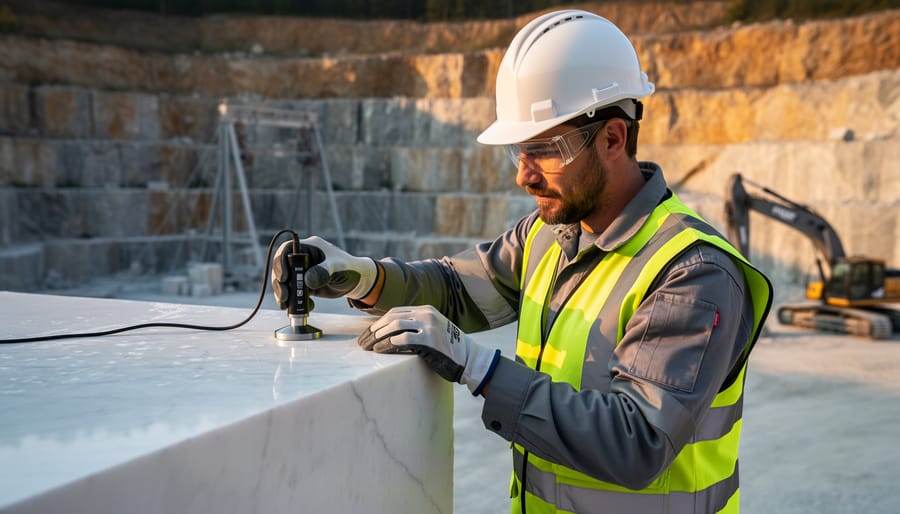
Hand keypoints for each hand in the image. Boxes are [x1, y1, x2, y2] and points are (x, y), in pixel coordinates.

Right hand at [271, 236, 377, 307]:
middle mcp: (303, 258)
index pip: (287, 249)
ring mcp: (302, 272)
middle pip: (281, 267)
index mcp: (310, 247)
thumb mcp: (338, 268)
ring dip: (283, 294)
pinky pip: (293, 292)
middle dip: (279, 282)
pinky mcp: (303, 285)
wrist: (356, 282)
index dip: (281, 262)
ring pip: (284, 281)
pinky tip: (303, 308)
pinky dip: (293, 301)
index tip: (284, 277)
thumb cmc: (349, 269)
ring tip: (288, 305)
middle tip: (284, 297)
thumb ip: (324, 271)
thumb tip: (308, 280)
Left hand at [358, 305, 500, 395]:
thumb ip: (415, 327)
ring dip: (377, 337)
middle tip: (362, 343)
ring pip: (394, 326)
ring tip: (367, 348)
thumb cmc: (448, 349)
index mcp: (426, 310)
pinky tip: (379, 350)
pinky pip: (402, 339)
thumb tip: (388, 333)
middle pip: (391, 318)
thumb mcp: (433, 330)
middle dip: (373, 331)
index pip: (394, 312)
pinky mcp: (429, 340)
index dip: (378, 323)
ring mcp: (429, 326)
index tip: (366, 335)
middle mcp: (426, 314)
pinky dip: (387, 344)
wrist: (469, 358)